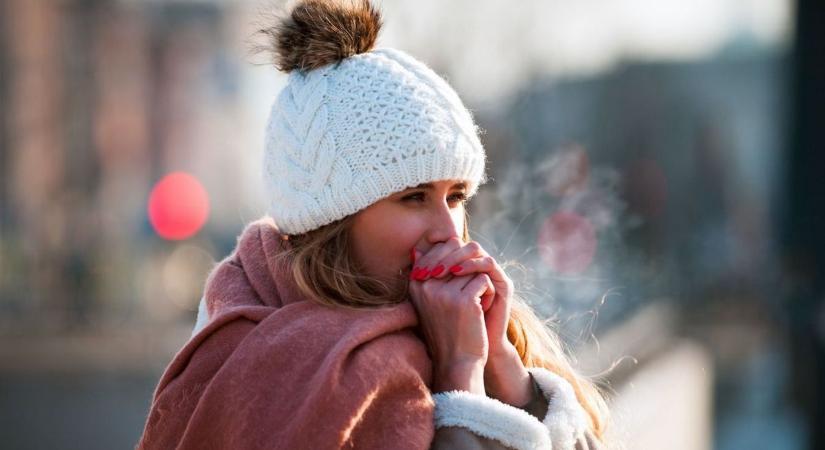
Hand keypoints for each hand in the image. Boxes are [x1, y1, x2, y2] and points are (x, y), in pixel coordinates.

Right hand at [412, 239, 531, 406]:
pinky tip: (481, 311)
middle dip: (470, 272)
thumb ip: (426, 274)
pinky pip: (484, 280)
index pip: (442, 249)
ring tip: (474, 307)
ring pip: (473, 268)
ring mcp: (443, 292)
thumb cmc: (446, 330)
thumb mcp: (429, 301)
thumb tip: (418, 249)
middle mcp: (426, 285)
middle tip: (469, 297)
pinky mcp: (463, 300)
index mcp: (416, 283)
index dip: (460, 263)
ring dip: (480, 285)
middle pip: (459, 255)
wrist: (457, 361)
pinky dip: (489, 294)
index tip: (458, 289)